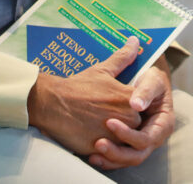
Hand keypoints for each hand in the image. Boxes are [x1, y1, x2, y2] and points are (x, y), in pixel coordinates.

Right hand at [26, 37, 141, 155]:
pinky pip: (108, 151)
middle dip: (122, 123)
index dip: (128, 107)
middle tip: (104, 115)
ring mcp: (112, 134)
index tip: (113, 104)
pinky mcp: (99, 148)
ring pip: (122, 140)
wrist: (52, 102)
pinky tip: (91, 135)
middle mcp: (124, 117)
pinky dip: (102, 146)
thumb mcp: (102, 69)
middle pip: (133, 125)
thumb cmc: (78, 86)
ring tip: (97, 125)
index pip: (141, 108)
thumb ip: (123, 58)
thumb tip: (136, 41)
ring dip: (113, 136)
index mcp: (128, 98)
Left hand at [88, 56, 174, 169]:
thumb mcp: (153, 80)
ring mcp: (141, 143)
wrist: (147, 80)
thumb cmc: (152, 79)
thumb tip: (137, 105)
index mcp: (163, 124)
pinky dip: (107, 158)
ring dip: (110, 159)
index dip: (128, 135)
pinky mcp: (129, 144)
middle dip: (117, 153)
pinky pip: (119, 157)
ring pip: (127, 160)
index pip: (147, 138)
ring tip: (93, 155)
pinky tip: (92, 156)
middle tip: (98, 143)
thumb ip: (146, 91)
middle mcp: (153, 137)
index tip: (110, 122)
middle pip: (137, 155)